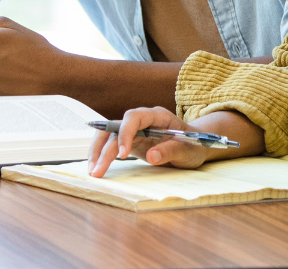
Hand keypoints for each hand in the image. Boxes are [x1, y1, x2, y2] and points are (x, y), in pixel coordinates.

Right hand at [87, 107, 210, 177]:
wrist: (194, 146)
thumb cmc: (193, 145)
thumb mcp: (187, 149)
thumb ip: (171, 150)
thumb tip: (151, 156)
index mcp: (157, 116)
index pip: (134, 117)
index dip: (125, 133)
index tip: (122, 154)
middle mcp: (142, 120)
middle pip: (116, 128)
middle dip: (104, 149)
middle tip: (97, 170)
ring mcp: (135, 130)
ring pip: (109, 136)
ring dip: (98, 152)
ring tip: (93, 172)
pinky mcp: (130, 141)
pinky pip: (111, 144)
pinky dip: (103, 155)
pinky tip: (97, 167)